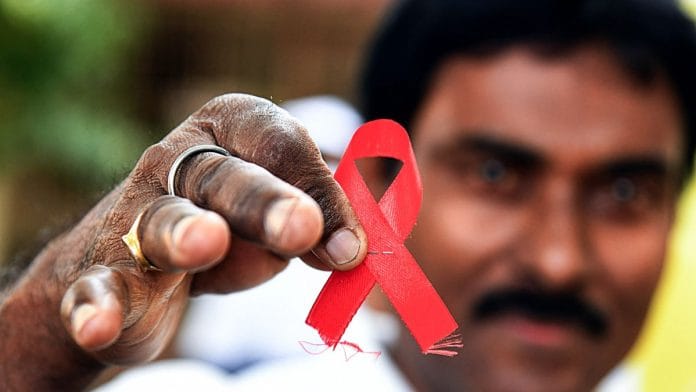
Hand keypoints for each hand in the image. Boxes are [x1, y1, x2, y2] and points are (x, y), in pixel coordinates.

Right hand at [0, 94, 366, 387]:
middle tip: (302, 227)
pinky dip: (94, 305)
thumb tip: (353, 251)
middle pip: (223, 176)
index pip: (279, 143)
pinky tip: (98, 322)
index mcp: (229, 132)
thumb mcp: (276, 215)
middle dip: (263, 200)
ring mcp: (135, 217)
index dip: (319, 189)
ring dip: (183, 232)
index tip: (351, 248)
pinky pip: (96, 288)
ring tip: (207, 242)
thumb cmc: (227, 226)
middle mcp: (177, 163)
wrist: (139, 264)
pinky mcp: (103, 275)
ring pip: (161, 222)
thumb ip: (314, 222)